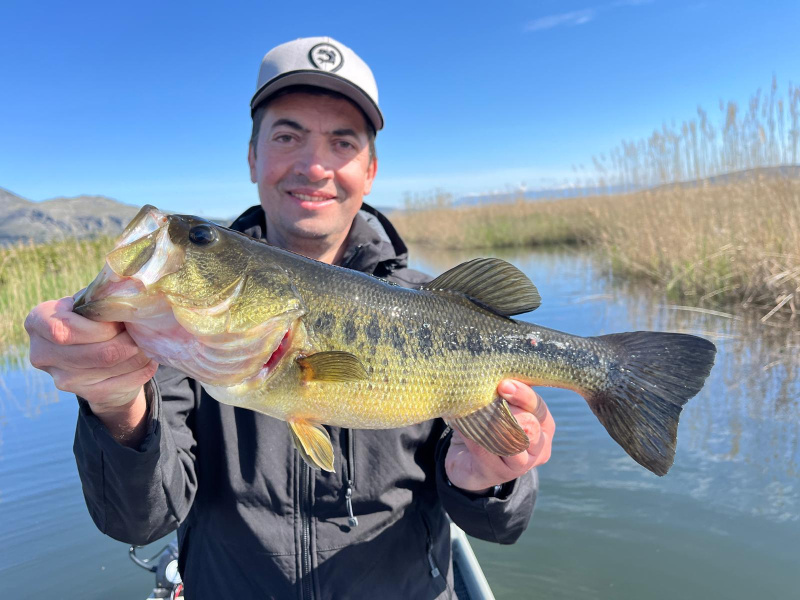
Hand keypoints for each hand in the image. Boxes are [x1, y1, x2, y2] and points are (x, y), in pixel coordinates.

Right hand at [25, 296, 156, 439]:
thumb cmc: (93, 321)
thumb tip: (134, 290)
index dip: (99, 328)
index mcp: (38, 322)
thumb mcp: (91, 303)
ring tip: (146, 341)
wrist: (96, 359)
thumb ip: (104, 297)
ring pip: (113, 366)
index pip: (63, 330)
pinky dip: (143, 367)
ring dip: (139, 352)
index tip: (117, 322)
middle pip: (97, 352)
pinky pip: (125, 381)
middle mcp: (43, 354)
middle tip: (142, 331)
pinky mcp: (88, 395)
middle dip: (127, 340)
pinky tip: (147, 358)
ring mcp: (64, 379)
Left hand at [444, 379, 554, 493]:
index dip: (522, 394)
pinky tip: (463, 426)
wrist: (468, 459)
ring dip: (491, 425)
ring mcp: (523, 464)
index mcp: (543, 421)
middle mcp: (539, 444)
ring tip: (475, 412)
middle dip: (509, 411)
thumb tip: (488, 372)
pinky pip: (487, 453)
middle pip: (531, 427)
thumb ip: (501, 391)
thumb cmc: (488, 422)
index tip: (504, 384)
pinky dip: (474, 437)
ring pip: (512, 444)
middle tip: (491, 401)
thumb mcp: (499, 403)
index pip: (538, 406)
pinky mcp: (500, 474)